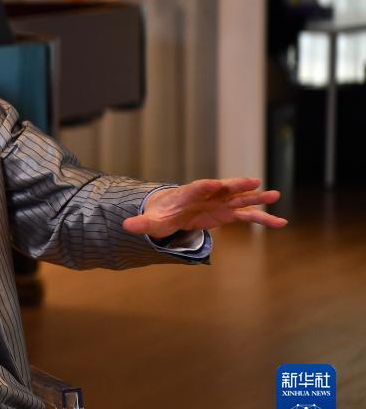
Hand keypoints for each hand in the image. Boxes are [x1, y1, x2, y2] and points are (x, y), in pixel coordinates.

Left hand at [122, 178, 286, 239]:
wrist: (170, 212)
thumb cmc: (161, 214)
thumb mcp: (151, 221)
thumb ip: (141, 224)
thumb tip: (126, 226)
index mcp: (187, 194)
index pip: (197, 188)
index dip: (205, 186)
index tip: (214, 183)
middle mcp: (206, 195)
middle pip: (223, 188)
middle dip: (236, 185)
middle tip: (252, 182)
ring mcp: (219, 203)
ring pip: (240, 199)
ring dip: (256, 198)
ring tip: (275, 196)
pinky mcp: (227, 213)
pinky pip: (247, 216)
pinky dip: (263, 218)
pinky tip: (280, 222)